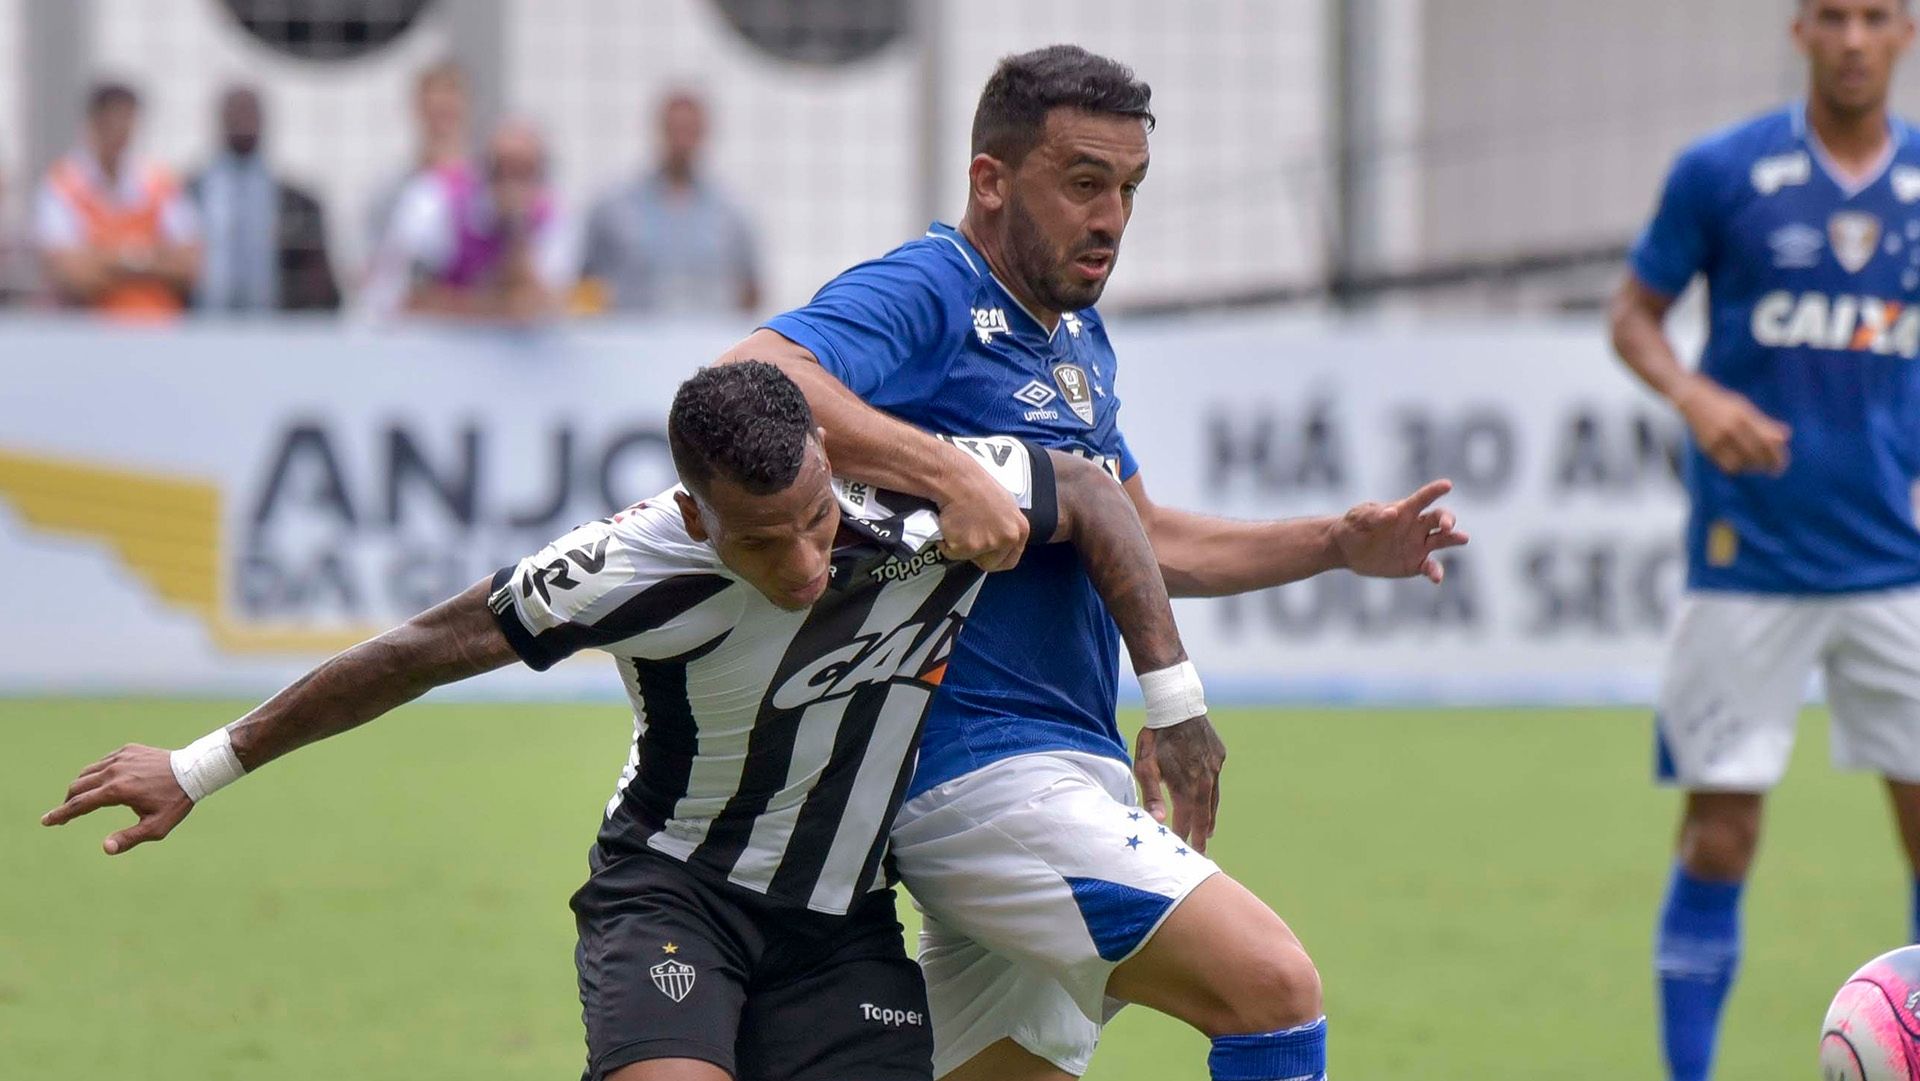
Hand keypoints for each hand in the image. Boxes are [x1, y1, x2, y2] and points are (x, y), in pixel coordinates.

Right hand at [41, 744, 192, 854]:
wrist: (194, 770)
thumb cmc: (176, 801)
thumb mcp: (157, 827)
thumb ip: (129, 838)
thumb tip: (105, 848)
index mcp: (117, 791)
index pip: (79, 804)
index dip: (60, 814)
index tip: (46, 821)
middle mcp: (114, 771)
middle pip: (78, 787)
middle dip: (68, 802)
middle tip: (66, 816)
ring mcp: (120, 757)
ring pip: (88, 773)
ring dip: (80, 787)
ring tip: (82, 801)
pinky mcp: (127, 749)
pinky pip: (103, 762)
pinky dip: (96, 774)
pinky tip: (101, 783)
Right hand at [934, 448, 1029, 571]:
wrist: (956, 479)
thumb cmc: (976, 487)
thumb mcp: (1005, 507)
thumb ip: (1006, 527)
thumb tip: (999, 539)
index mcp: (1020, 530)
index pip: (1010, 561)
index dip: (994, 559)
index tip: (983, 553)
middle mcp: (1009, 538)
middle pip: (991, 564)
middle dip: (976, 555)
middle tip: (968, 534)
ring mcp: (989, 543)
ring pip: (969, 558)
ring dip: (960, 546)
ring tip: (959, 523)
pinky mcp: (968, 546)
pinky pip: (951, 552)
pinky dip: (946, 542)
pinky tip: (949, 523)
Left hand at [1133, 716, 1226, 853]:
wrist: (1177, 704)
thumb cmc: (1155, 736)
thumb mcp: (1145, 765)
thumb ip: (1150, 794)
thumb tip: (1158, 821)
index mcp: (1185, 784)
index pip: (1186, 818)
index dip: (1183, 834)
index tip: (1181, 848)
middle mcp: (1204, 779)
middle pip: (1205, 814)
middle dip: (1201, 834)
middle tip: (1201, 852)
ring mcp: (1215, 767)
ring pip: (1214, 799)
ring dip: (1210, 818)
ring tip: (1209, 833)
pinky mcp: (1219, 755)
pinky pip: (1216, 780)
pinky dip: (1212, 794)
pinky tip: (1209, 800)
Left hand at [1333, 478, 1470, 583]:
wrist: (1346, 550)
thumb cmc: (1353, 526)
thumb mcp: (1358, 518)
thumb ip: (1374, 515)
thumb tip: (1393, 512)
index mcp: (1404, 510)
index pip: (1422, 498)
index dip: (1434, 491)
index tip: (1447, 485)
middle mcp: (1417, 526)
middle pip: (1439, 518)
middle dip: (1447, 519)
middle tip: (1446, 526)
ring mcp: (1418, 545)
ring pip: (1442, 541)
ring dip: (1453, 539)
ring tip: (1463, 538)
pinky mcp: (1415, 564)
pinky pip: (1430, 567)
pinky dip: (1435, 571)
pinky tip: (1436, 578)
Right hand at [1673, 376, 1790, 474]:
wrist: (1692, 400)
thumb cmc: (1722, 403)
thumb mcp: (1745, 408)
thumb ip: (1765, 423)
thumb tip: (1786, 437)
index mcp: (1743, 416)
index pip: (1767, 441)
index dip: (1777, 455)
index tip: (1781, 464)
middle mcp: (1731, 427)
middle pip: (1756, 453)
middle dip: (1768, 464)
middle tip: (1775, 470)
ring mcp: (1717, 438)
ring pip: (1741, 462)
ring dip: (1752, 467)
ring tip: (1758, 466)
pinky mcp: (1707, 446)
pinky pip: (1726, 465)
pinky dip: (1737, 468)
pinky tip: (1741, 465)